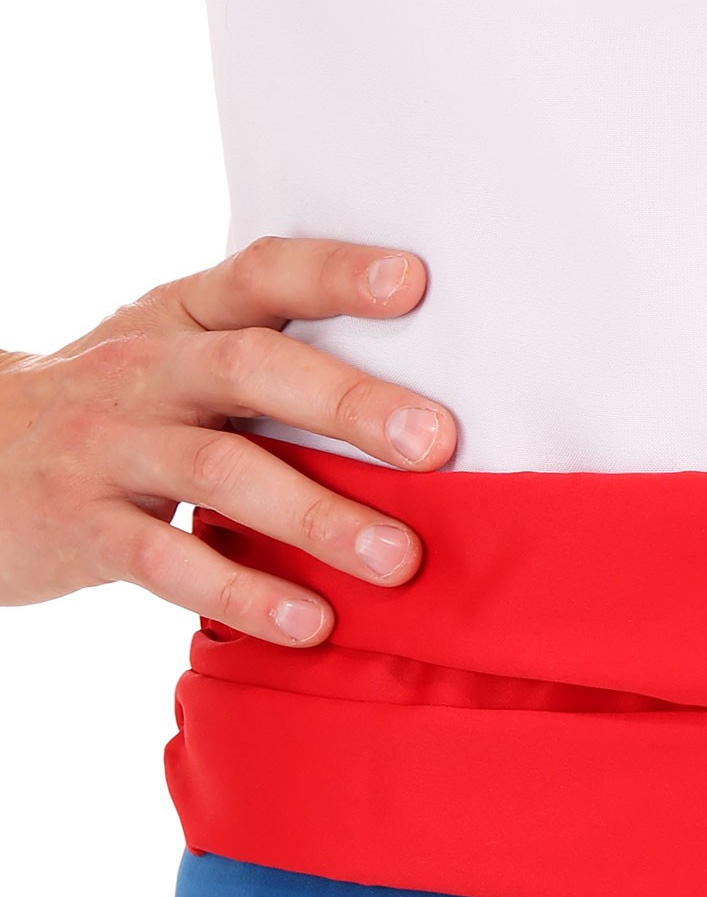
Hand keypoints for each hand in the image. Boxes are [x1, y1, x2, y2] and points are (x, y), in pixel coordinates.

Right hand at [0, 237, 455, 643]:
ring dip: (316, 515)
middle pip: (251, 368)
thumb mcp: (172, 363)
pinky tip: (308, 622)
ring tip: (396, 558)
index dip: (334, 274)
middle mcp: (143, 367)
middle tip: (435, 443)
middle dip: (348, 403)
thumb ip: (266, 369)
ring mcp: (107, 446)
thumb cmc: (112, 413)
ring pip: (219, 470)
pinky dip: (244, 593)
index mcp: (180, 316)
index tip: (415, 282)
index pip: (261, 275)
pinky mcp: (80, 527)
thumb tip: (418, 409)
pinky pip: (167, 562)